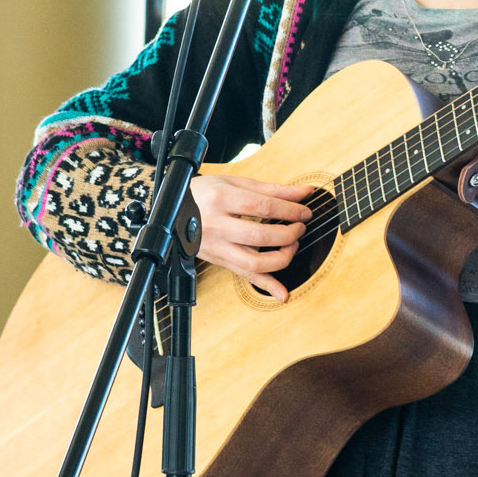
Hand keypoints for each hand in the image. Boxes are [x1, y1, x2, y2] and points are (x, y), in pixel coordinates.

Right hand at [188, 175, 314, 301]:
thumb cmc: (205, 193)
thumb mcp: (235, 183)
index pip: (263, 207)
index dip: (290, 211)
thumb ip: (273, 189)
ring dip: (281, 258)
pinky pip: (244, 276)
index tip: (305, 212)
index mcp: (221, 199)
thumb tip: (305, 192)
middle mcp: (216, 225)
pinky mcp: (219, 261)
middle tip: (299, 228)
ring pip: (253, 262)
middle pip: (260, 236)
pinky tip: (282, 292)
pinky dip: (265, 286)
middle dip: (288, 234)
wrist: (172, 210)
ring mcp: (216, 246)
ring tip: (291, 246)